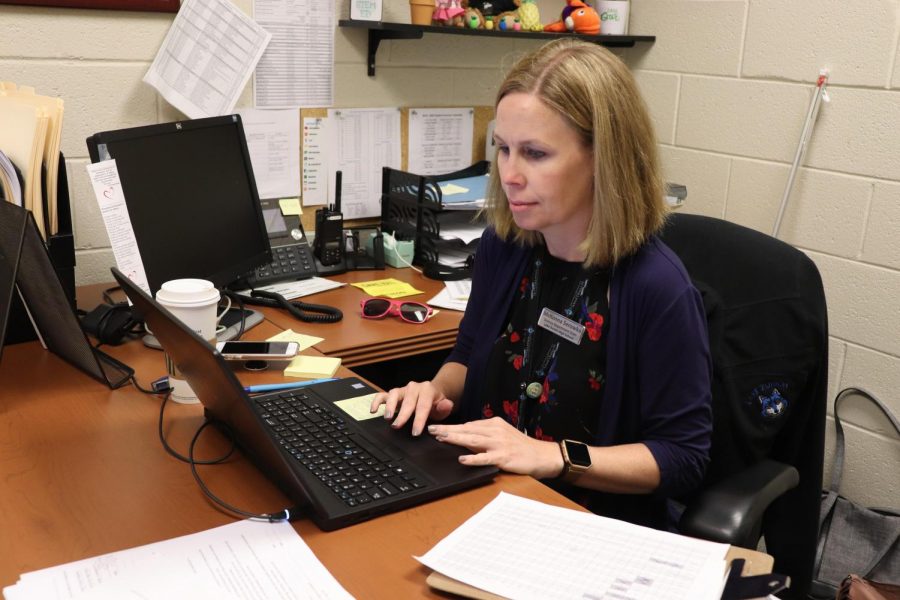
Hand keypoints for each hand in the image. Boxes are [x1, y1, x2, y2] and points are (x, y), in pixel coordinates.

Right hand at [370, 380, 454, 435]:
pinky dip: (376, 401)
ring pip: (393, 394)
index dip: (419, 419)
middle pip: (407, 401)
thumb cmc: (436, 403)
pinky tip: (373, 411)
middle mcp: (413, 387)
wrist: (432, 393)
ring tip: (387, 418)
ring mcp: (402, 390)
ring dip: (389, 406)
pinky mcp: (393, 393)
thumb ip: (445, 407)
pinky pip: (383, 395)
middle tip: (397, 426)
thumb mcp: (444, 406)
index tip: (416, 432)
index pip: (423, 405)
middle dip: (402, 414)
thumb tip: (446, 406)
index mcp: (427, 390)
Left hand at [427, 417, 563, 478]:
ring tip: (441, 439)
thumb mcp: (502, 435)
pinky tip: (462, 459)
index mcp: (494, 424)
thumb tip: (464, 436)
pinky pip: (485, 458)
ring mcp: (499, 444)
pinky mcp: (504, 457)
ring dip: (456, 439)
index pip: (468, 425)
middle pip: (467, 430)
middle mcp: (495, 431)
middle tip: (432, 430)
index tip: (436, 428)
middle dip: (448, 430)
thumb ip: (484, 435)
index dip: (451, 427)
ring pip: (473, 440)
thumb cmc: (521, 446)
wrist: (542, 455)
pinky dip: (473, 458)